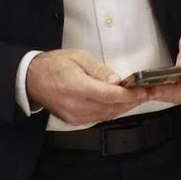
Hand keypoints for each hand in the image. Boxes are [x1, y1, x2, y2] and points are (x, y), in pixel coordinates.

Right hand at [25, 49, 149, 125]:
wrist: (32, 79)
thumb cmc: (54, 65)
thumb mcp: (79, 58)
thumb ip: (99, 70)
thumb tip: (117, 80)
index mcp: (77, 88)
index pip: (110, 95)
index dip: (130, 95)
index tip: (144, 90)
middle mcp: (77, 106)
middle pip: (112, 108)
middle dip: (132, 101)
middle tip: (148, 93)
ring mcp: (75, 116)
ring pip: (108, 115)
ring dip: (124, 107)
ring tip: (138, 98)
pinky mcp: (75, 121)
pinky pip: (99, 118)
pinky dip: (112, 111)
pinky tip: (120, 104)